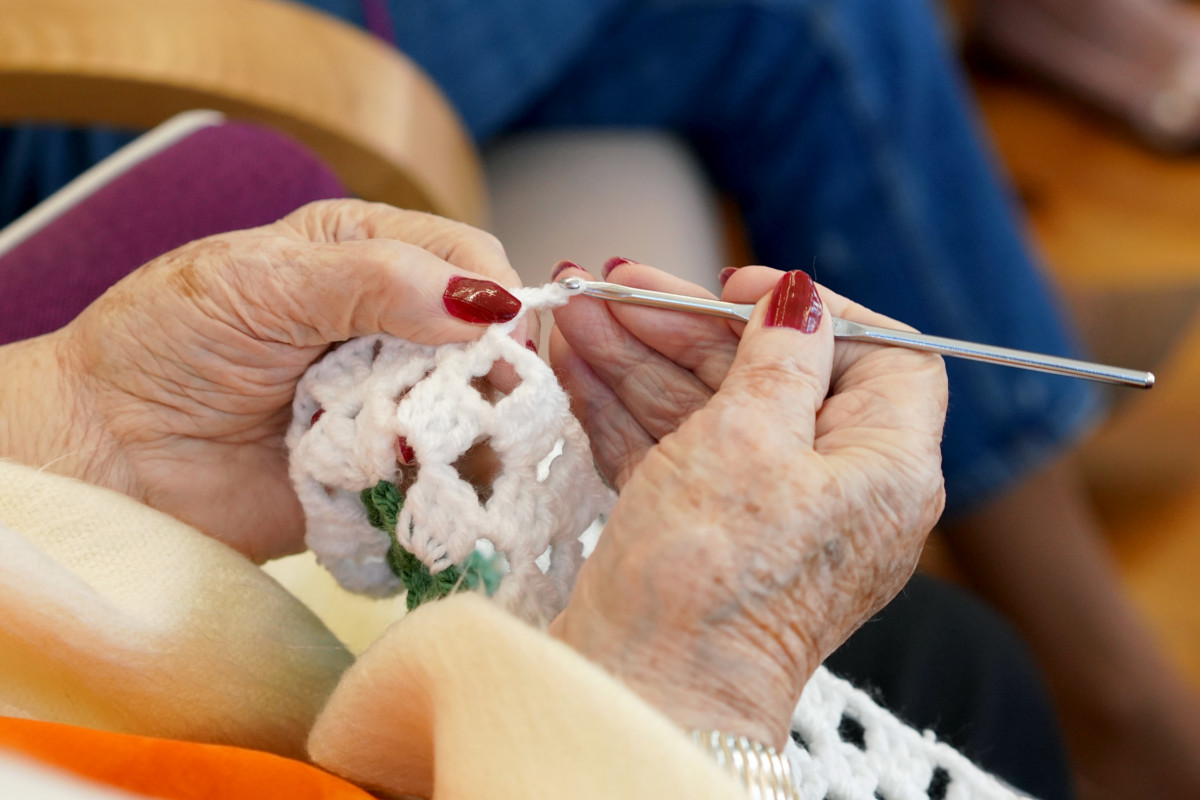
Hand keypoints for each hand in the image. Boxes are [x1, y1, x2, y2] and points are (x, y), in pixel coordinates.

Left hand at [3, 200, 529, 561]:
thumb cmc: (166, 345)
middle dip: (493, 372)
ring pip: (481, 413)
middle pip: (491, 342)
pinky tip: (431, 487)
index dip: (497, 294)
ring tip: (438, 450)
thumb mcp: (265, 284)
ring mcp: (395, 405)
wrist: (106, 452)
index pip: (471, 259)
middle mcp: (395, 328)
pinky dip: (449, 486)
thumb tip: (486, 302)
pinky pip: (446, 480)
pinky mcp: (385, 474)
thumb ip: (376, 280)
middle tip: (467, 403)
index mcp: (370, 254)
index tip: (499, 338)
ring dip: (470, 432)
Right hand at [549, 263, 946, 746]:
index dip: (818, 311)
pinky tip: (574, 366)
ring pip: (709, 410)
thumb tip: (799, 299)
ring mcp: (765, 515)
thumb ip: (779, 358)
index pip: (884, 357)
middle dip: (684, 328)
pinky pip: (674, 452)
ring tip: (572, 313)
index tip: (739, 288)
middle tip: (614, 287)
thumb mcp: (751, 441)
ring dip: (638, 358)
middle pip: (772, 375)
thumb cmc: (713, 580)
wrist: (645, 696)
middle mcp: (836, 491)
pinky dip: (625, 410)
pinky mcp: (704, 535)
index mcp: (885, 467)